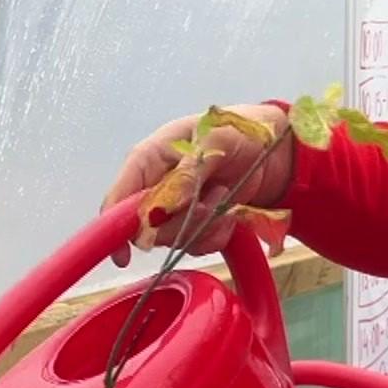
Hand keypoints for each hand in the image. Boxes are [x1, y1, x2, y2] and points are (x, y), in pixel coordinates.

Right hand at [102, 103, 293, 266]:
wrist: (272, 147)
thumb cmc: (238, 131)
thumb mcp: (214, 141)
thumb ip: (187, 172)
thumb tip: (165, 205)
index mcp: (147, 160)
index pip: (117, 201)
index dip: (115, 229)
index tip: (124, 257)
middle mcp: (154, 187)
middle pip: (146, 228)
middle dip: (180, 223)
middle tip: (209, 202)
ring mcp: (173, 208)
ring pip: (172, 240)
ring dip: (202, 226)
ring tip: (223, 197)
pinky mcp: (193, 224)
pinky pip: (195, 246)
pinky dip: (216, 235)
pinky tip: (229, 213)